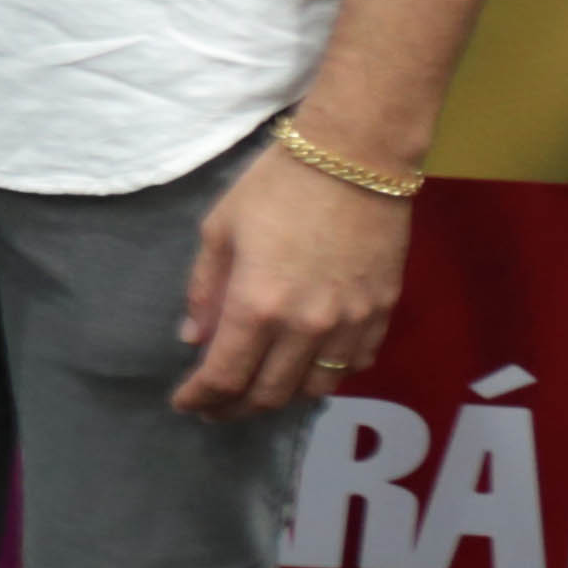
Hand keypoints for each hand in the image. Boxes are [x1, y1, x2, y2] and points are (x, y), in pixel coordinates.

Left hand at [174, 134, 415, 416]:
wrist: (355, 159)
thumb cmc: (277, 187)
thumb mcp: (220, 230)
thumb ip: (205, 290)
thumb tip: (195, 337)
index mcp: (257, 305)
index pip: (225, 376)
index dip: (201, 398)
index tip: (185, 404)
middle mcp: (306, 327)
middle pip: (269, 394)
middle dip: (235, 408)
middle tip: (215, 406)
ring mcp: (350, 324)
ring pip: (315, 389)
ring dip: (281, 397)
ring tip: (257, 389)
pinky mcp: (382, 313)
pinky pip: (354, 365)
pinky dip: (326, 374)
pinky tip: (306, 365)